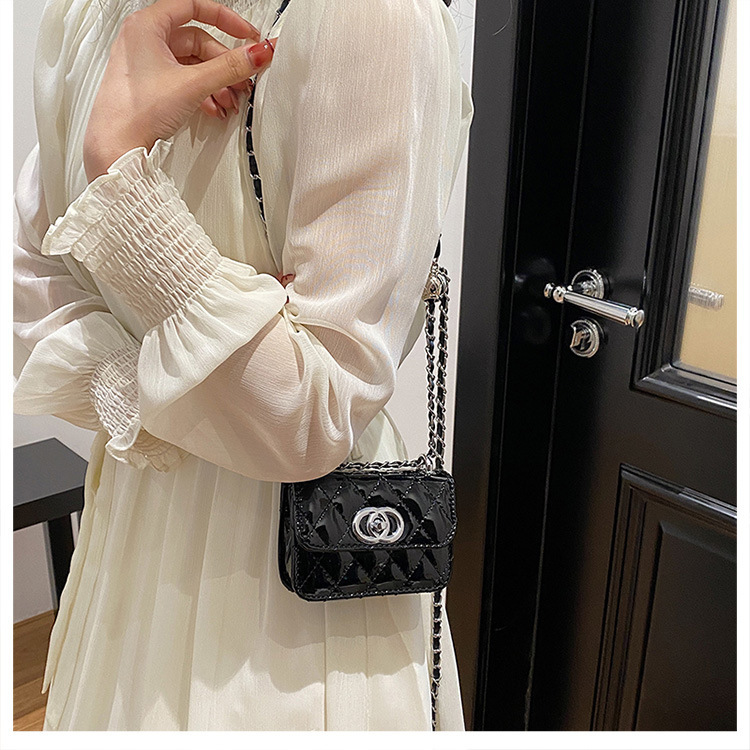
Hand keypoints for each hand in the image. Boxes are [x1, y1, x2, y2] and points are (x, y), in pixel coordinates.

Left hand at [83, 0, 278, 181]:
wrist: (116, 145)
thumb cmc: (136, 110)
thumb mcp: (192, 84)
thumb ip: (230, 67)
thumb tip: (257, 53)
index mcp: (147, 26)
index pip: (193, 7)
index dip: (225, 19)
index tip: (246, 34)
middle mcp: (145, 40)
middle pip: (198, 42)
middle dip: (224, 64)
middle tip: (243, 78)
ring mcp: (147, 64)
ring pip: (193, 65)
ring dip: (217, 82)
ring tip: (231, 100)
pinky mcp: (151, 86)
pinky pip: (184, 81)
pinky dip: (204, 93)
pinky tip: (215, 108)